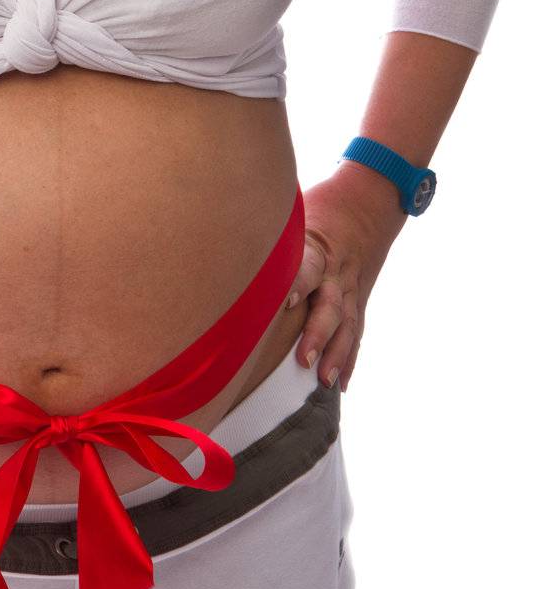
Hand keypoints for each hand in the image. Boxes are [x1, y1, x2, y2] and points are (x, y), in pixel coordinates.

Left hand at [284, 170, 402, 394]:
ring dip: (335, 353)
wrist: (366, 205)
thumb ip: (268, 228)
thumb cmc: (317, 209)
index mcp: (317, 248)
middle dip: (317, 333)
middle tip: (303, 359)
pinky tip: (339, 383)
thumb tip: (221, 232)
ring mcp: (350, 288)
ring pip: (346, 324)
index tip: (282, 302)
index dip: (296, 284)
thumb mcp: (295, 211)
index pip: (307, 268)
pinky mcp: (357, 300)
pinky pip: (356, 331)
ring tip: (322, 380)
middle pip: (330, 305)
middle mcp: (336, 272)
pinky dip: (348, 358)